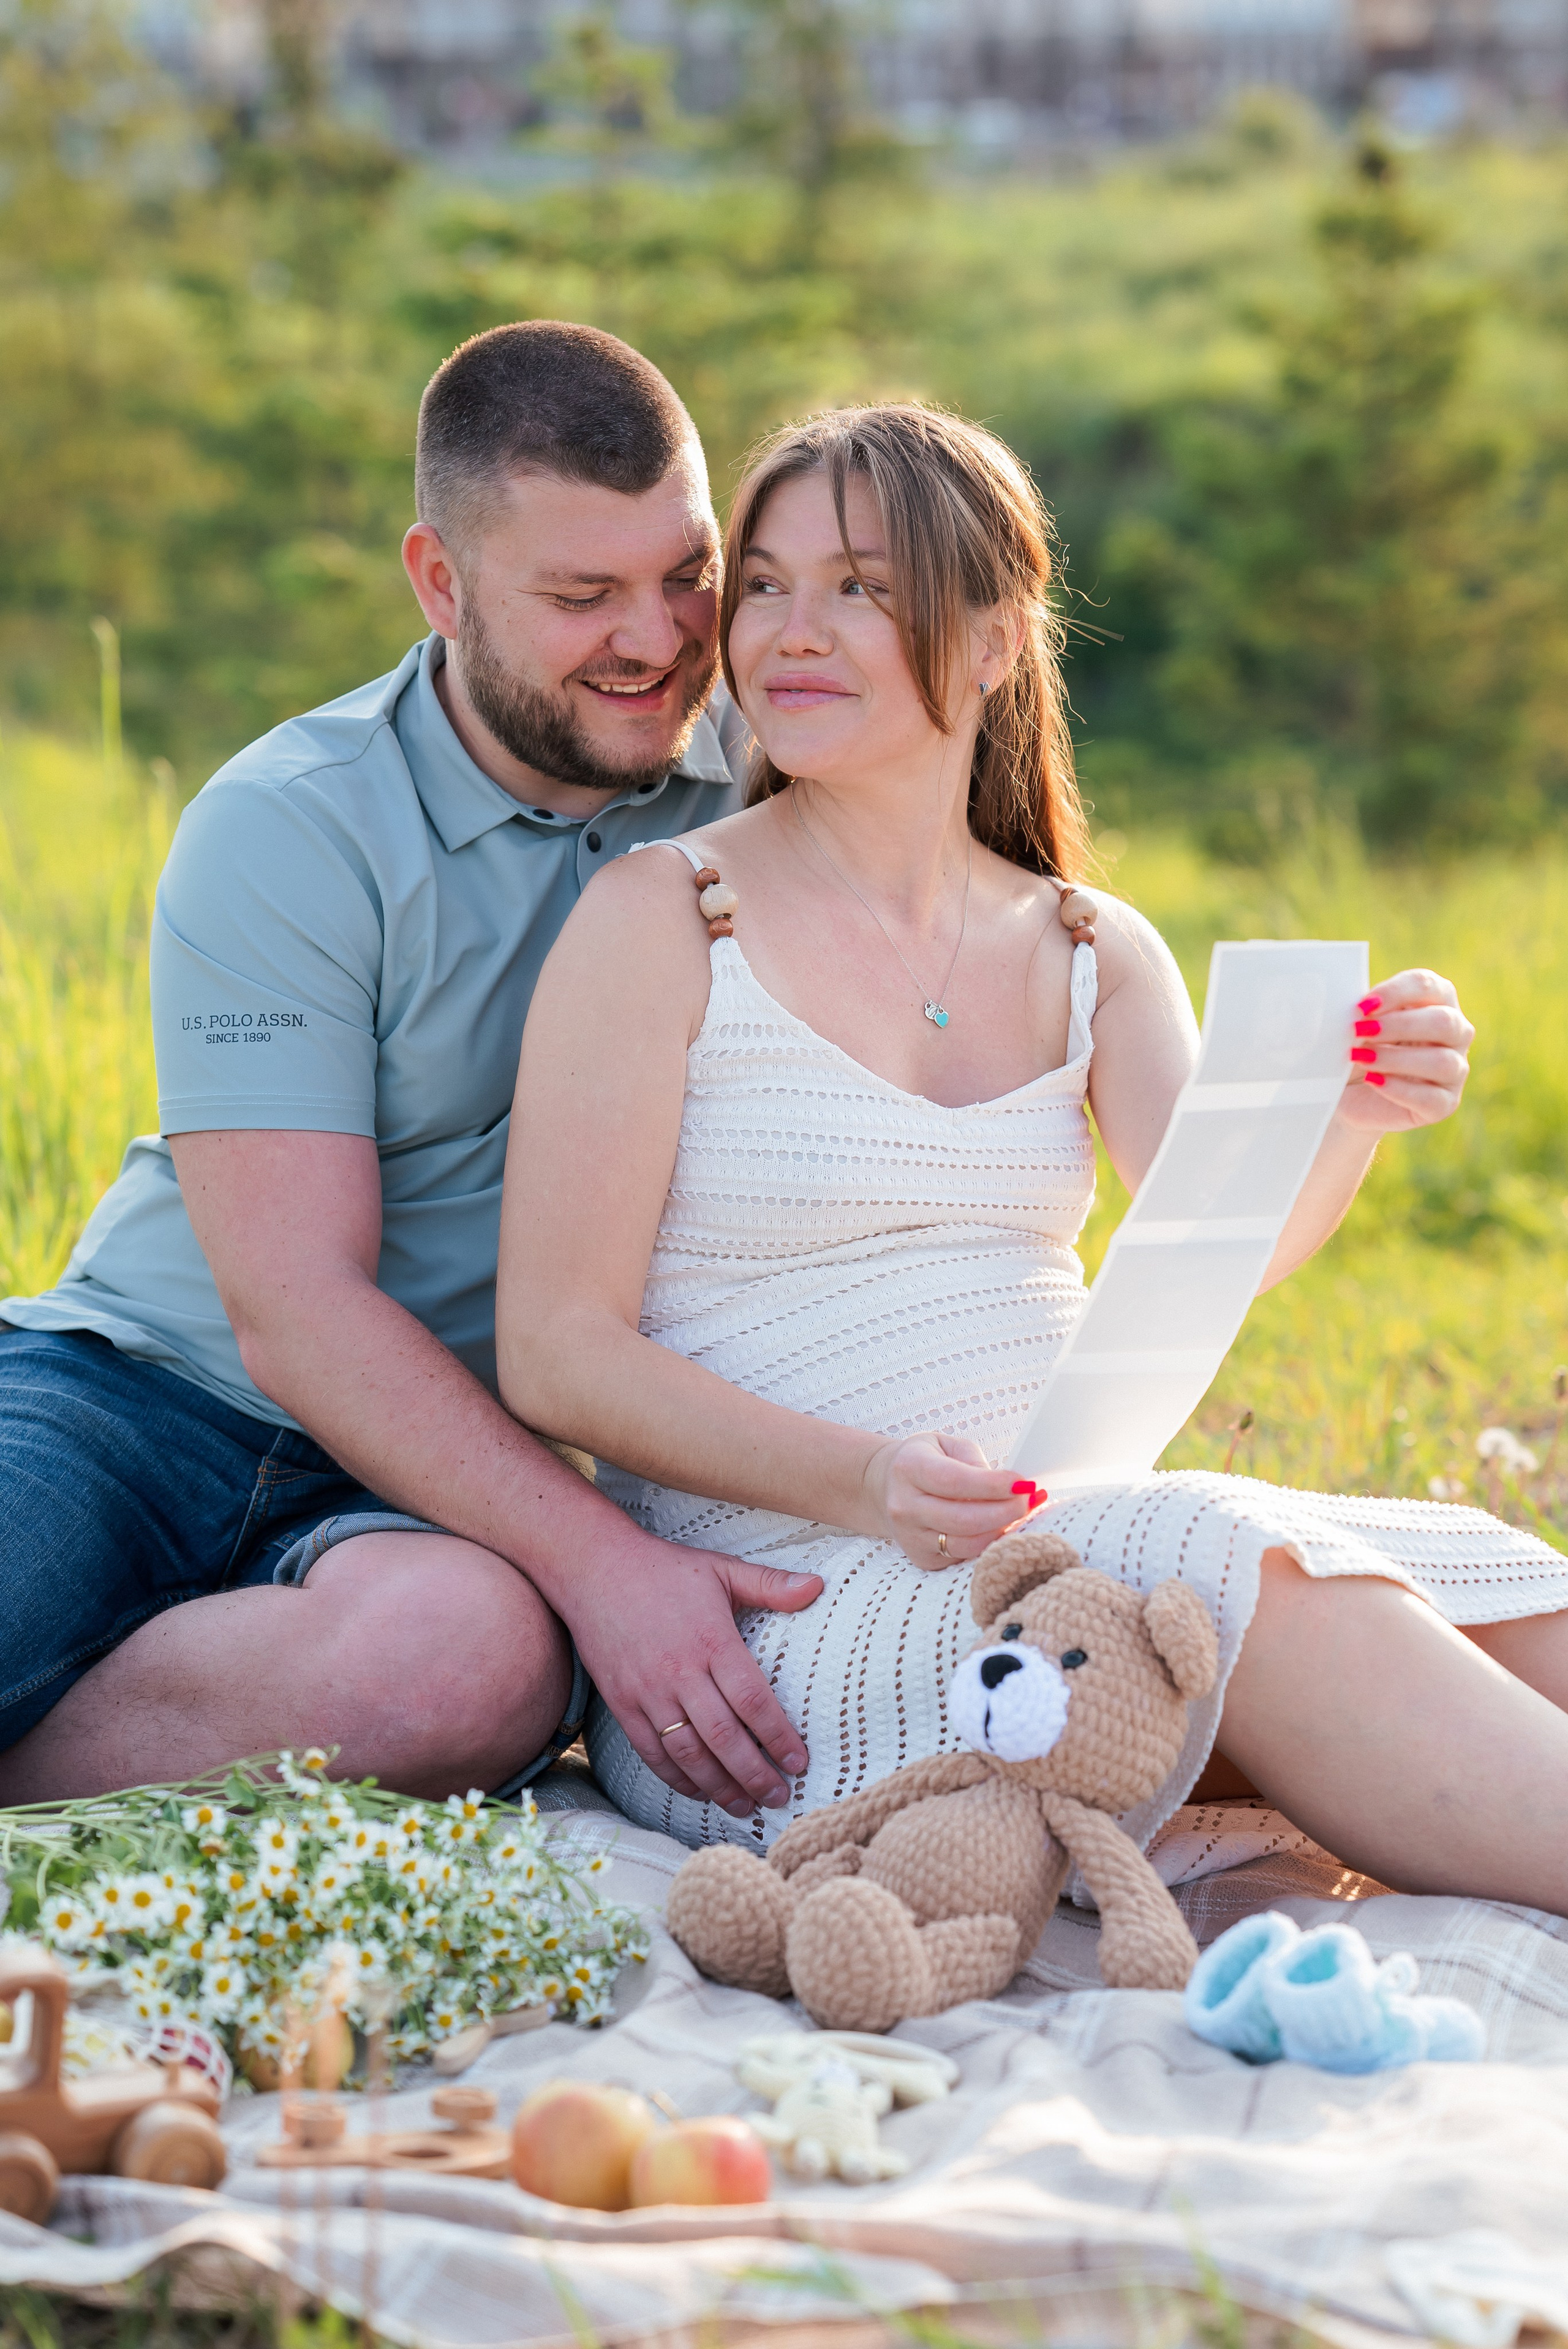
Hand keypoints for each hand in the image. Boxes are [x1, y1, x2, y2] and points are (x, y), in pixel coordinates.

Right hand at [564, 1536, 821, 1820]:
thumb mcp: (721, 1570)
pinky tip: (699, 1792)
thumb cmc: (663, 1569)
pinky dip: (677, 1778)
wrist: (592, 1567)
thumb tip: (818, 1586)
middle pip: (724, 1737)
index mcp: (711, 1640)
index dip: (778, 1737)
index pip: (753, 1701)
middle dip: (755, 1775)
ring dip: (719, 1787)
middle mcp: (680, 1672)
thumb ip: (769, 1584)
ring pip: (688, 1753)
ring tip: (746, 1808)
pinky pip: (652, 1752)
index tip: (799, 1762)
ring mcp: (647, 1691)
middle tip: (779, 1797)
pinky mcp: (622, 1703)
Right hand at [865, 1433, 1037, 1570]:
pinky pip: (964, 1556)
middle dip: (1006, 1512)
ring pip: (967, 1544)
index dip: (994, 1485)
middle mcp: (904, 1506)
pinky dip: (989, 1544)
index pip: (956, 1481)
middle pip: (964, 1519)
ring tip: (1023, 1513)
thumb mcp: (946, 1445)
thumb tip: (1008, 1486)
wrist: (885, 1487)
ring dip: (1003, 1531)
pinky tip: (1003, 1527)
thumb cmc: (924, 1461)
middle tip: (1031, 1499)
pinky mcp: (922, 1558)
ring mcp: (910, 1537)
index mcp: (909, 1468)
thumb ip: (974, 1462)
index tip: (1024, 1483)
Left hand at [1337, 969, 1473, 1135]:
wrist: (1350, 1094)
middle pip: (1443, 1022)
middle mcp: (1456, 1033)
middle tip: (1360, 1030)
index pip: (1427, 985)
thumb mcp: (1358, 1024)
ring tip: (1360, 1057)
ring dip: (1395, 1058)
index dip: (1395, 992)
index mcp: (1437, 1000)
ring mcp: (1455, 1070)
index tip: (1362, 1005)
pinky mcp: (1445, 1104)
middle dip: (1398, 1025)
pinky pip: (1431, 1098)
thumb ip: (1362, 1010)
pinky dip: (1398, 1088)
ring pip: (1442, 1062)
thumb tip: (1354, 1008)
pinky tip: (1373, 1081)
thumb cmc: (1359, 1047)